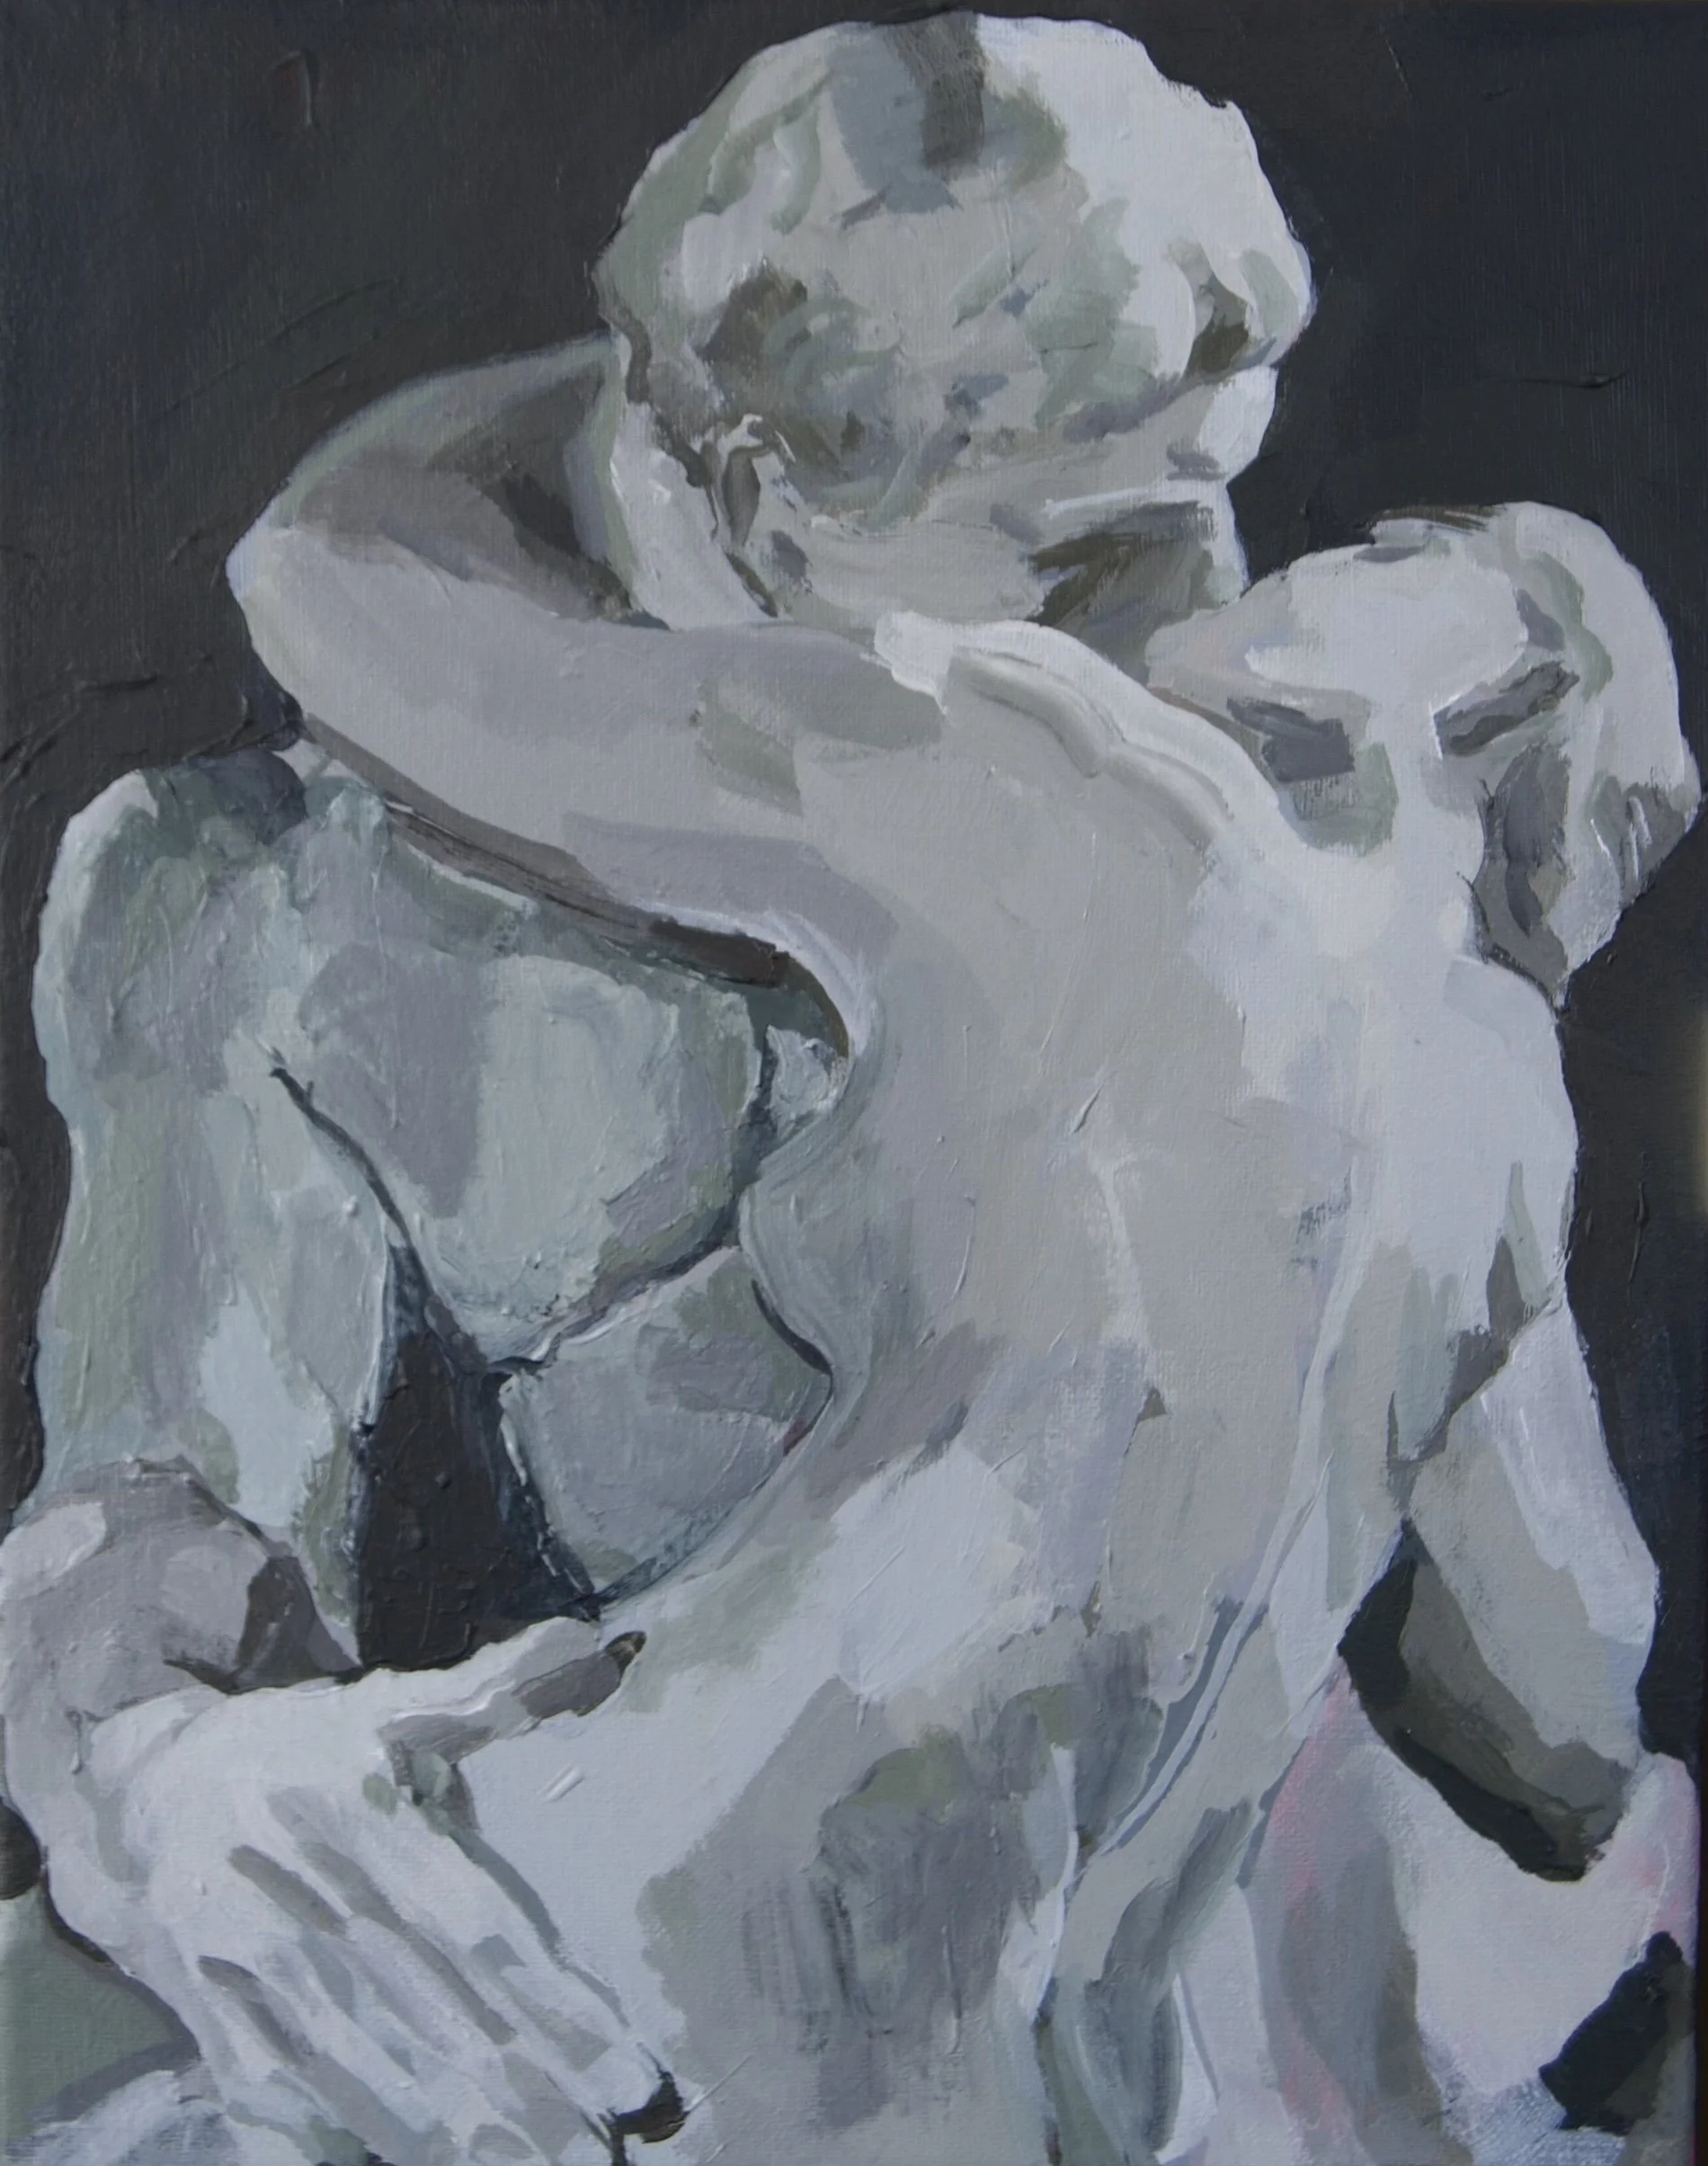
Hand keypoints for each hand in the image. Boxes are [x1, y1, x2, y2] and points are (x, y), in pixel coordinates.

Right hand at [14, 1615, 667, 2165]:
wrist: (139, 1787)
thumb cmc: (293, 1749)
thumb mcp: (386, 1708)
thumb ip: (493, 1687)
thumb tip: (592, 1641)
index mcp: (363, 1818)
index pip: (477, 1931)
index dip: (553, 2008)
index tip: (628, 2074)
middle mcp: (309, 1896)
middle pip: (434, 2014)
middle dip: (520, 2094)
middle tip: (597, 2152)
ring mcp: (248, 1962)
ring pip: (361, 2063)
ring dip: (443, 2130)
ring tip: (523, 2165)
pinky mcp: (202, 2013)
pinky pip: (268, 2089)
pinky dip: (322, 2132)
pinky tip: (395, 2164)